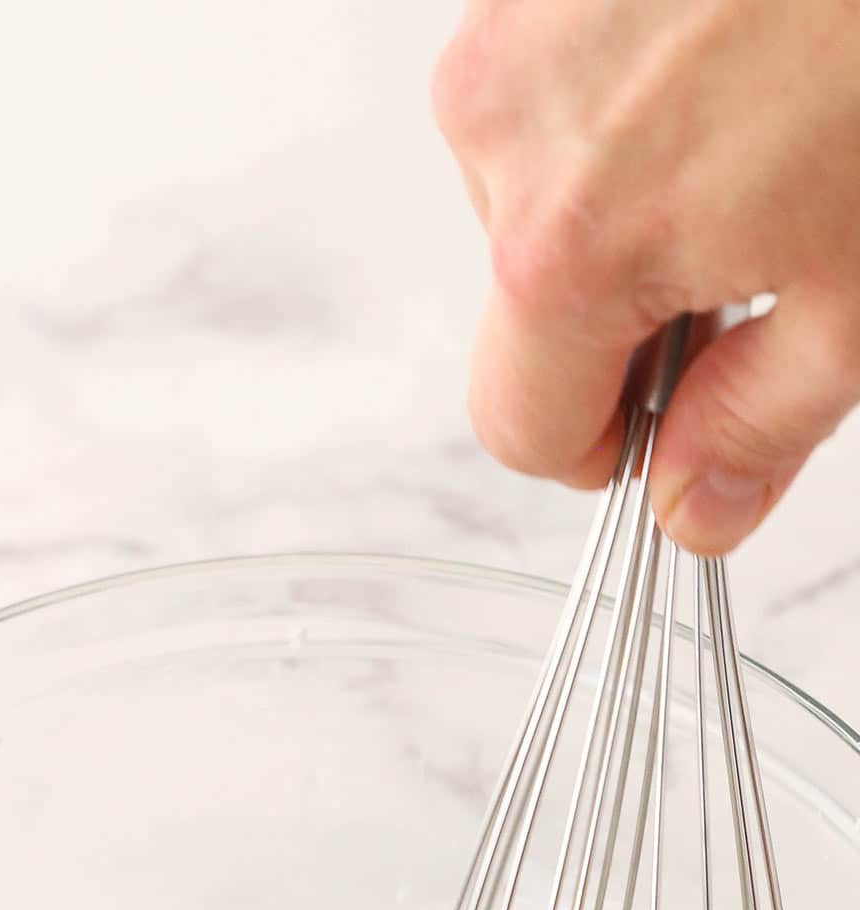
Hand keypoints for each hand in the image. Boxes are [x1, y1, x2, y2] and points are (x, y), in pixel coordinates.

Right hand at [432, 0, 859, 552]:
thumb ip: (762, 425)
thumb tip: (698, 506)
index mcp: (564, 242)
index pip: (519, 427)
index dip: (611, 445)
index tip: (679, 414)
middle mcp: (503, 128)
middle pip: (528, 305)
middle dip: (632, 303)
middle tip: (761, 238)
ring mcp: (512, 27)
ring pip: (537, 192)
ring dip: (630, 195)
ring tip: (757, 125)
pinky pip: (558, 88)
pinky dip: (633, 103)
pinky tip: (731, 62)